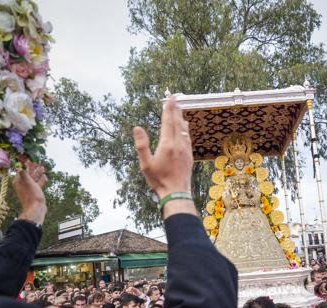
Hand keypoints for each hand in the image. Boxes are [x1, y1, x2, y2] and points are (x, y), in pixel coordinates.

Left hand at [14, 160, 46, 224]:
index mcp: (18, 181)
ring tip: (42, 167)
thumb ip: (23, 173)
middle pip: (28, 173)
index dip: (26, 164)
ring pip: (33, 178)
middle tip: (38, 161)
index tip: (30, 159)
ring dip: (38, 173)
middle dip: (33, 168)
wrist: (36, 208)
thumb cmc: (31, 194)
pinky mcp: (35, 192)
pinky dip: (41, 179)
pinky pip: (37, 183)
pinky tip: (45, 176)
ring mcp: (28, 188)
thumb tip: (19, 166)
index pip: (21, 170)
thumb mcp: (27, 182)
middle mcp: (22, 184)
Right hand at [133, 96, 195, 216]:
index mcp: (167, 144)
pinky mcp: (189, 155)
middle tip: (174, 97)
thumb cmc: (158, 179)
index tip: (169, 97)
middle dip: (175, 109)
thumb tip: (137, 128)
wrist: (176, 192)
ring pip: (185, 129)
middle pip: (178, 122)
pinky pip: (188, 137)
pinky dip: (186, 128)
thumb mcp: (145, 163)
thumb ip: (141, 145)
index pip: (168, 121)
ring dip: (181, 117)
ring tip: (180, 109)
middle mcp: (179, 144)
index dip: (168, 108)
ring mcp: (186, 149)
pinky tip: (185, 128)